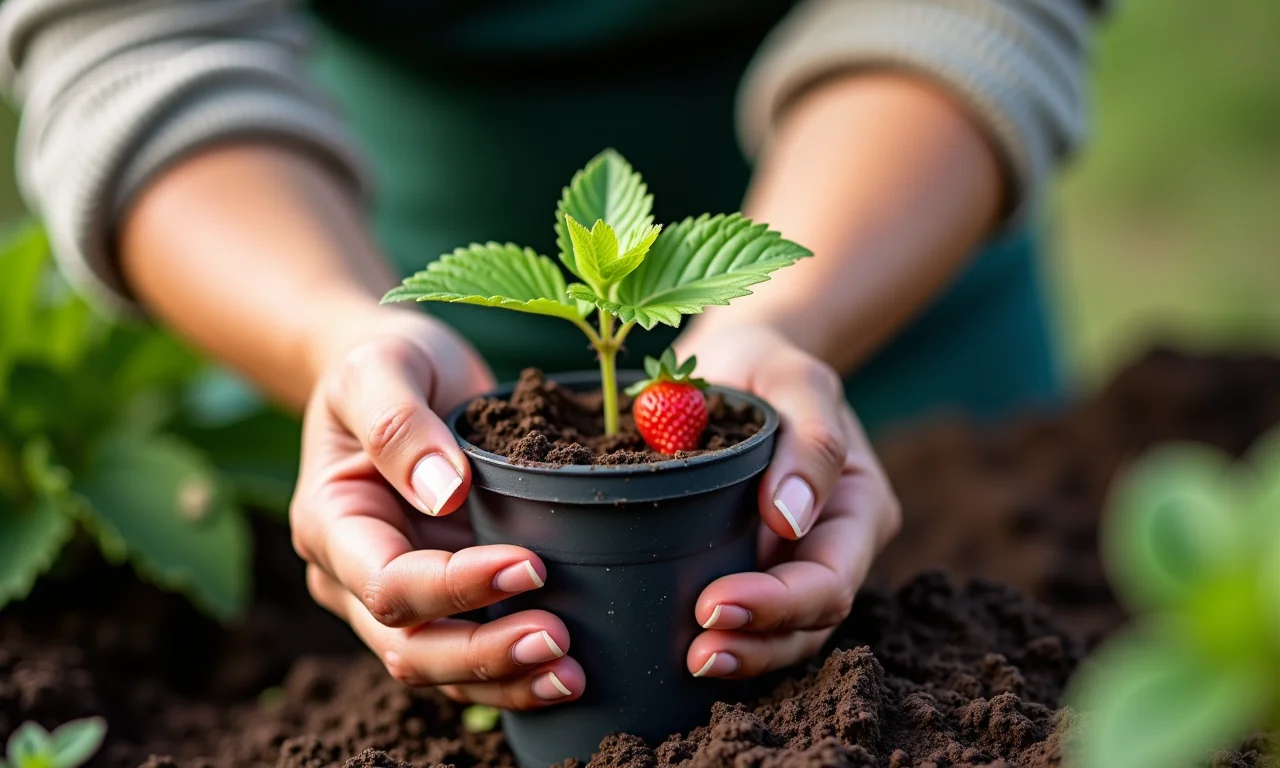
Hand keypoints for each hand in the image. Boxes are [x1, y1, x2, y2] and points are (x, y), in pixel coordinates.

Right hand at [290, 309, 585, 707]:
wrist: (400, 375)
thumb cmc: (387, 363)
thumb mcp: (381, 365)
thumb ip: (399, 421)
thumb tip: (444, 490)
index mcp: (331, 523)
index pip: (387, 583)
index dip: (456, 587)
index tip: (531, 564)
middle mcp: (354, 576)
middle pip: (410, 648)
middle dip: (483, 655)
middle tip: (557, 640)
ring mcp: (400, 597)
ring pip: (441, 669)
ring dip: (505, 680)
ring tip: (571, 673)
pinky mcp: (445, 600)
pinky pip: (471, 657)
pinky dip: (515, 673)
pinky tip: (567, 671)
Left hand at [674, 324, 900, 677]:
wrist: (735, 360)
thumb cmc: (766, 361)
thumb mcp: (793, 375)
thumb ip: (809, 438)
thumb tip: (793, 518)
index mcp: (859, 504)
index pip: (831, 579)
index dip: (779, 604)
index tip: (715, 604)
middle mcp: (834, 544)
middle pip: (812, 621)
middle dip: (760, 644)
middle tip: (698, 654)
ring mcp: (795, 560)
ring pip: (784, 634)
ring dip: (744, 655)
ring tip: (693, 662)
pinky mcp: (754, 564)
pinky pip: (750, 616)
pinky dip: (726, 636)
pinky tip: (681, 648)